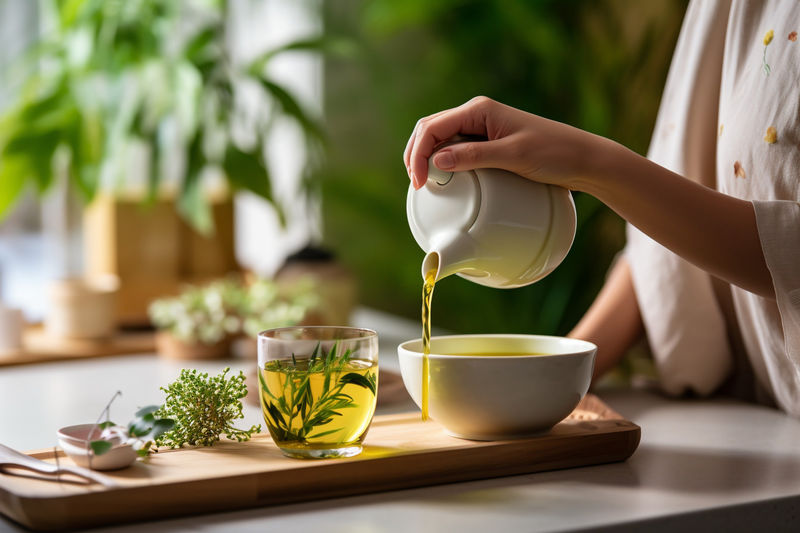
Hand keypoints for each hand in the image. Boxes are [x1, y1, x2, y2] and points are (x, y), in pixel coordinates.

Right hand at [403, 96, 603, 189]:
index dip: (419, 154)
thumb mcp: (513, 157)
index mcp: (479, 110)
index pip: (433, 127)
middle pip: (430, 129)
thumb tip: (436, 160)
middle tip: (416, 184)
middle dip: (416, 154)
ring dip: (426, 157)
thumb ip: (474, 157)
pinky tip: (442, 177)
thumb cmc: (553, 153)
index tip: (420, 182)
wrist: (582, 159)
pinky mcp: (488, 142)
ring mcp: (481, 128)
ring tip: (423, 182)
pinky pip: (456, 148)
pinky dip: (442, 161)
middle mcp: (477, 114)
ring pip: (440, 138)